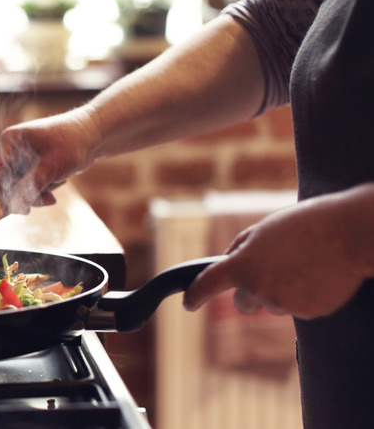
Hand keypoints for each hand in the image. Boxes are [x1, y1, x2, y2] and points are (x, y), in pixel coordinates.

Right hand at [0, 107, 101, 213]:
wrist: (95, 136)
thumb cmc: (72, 143)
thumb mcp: (50, 167)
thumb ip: (29, 187)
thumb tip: (12, 207)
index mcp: (9, 141)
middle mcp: (12, 149)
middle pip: (3, 183)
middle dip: (19, 197)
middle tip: (29, 210)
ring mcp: (22, 159)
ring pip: (17, 188)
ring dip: (33, 196)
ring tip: (51, 196)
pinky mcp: (32, 167)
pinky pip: (28, 187)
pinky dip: (39, 193)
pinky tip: (53, 192)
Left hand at [183, 186, 373, 318]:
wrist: (349, 234)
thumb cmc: (303, 225)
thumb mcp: (261, 230)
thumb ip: (239, 250)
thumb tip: (228, 265)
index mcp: (242, 265)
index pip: (207, 285)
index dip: (194, 296)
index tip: (188, 304)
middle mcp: (258, 289)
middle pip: (243, 303)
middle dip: (251, 291)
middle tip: (274, 269)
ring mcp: (283, 304)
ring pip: (272, 304)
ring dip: (280, 290)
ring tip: (302, 264)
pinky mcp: (307, 313)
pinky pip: (297, 307)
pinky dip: (303, 295)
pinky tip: (317, 275)